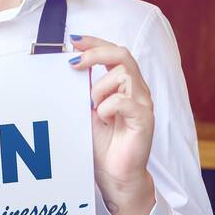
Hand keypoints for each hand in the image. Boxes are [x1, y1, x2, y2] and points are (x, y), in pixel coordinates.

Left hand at [69, 35, 157, 214]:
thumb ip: (84, 89)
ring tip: (94, 107)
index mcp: (124, 85)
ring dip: (100, 88)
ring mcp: (143, 103)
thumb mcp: (87, 110)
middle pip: (122, 54)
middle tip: (74, 63)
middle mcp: (137, 90)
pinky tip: (102, 119)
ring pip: (123, 75)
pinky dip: (107, 106)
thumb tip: (69, 65)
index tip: (73, 40)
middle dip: (95, 53)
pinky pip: (124, 100)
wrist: (115, 175)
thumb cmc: (103, 144)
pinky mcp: (144, 119)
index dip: (95, 42)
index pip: (114, 52)